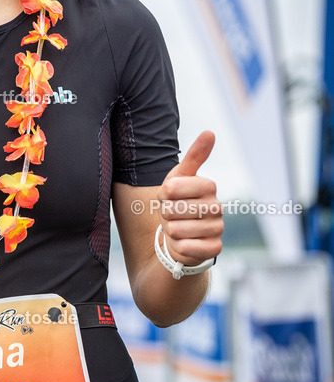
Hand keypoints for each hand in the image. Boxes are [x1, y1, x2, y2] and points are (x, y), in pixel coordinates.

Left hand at [157, 130, 222, 266]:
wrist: (180, 234)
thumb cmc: (177, 201)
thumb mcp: (178, 177)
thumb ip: (194, 156)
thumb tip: (210, 132)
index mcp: (209, 186)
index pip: (172, 187)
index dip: (163, 194)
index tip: (169, 196)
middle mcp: (217, 207)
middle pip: (173, 209)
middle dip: (166, 213)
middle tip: (173, 214)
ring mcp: (217, 228)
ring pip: (177, 229)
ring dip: (171, 230)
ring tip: (177, 227)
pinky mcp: (214, 249)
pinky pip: (186, 247)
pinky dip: (178, 246)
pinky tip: (183, 242)